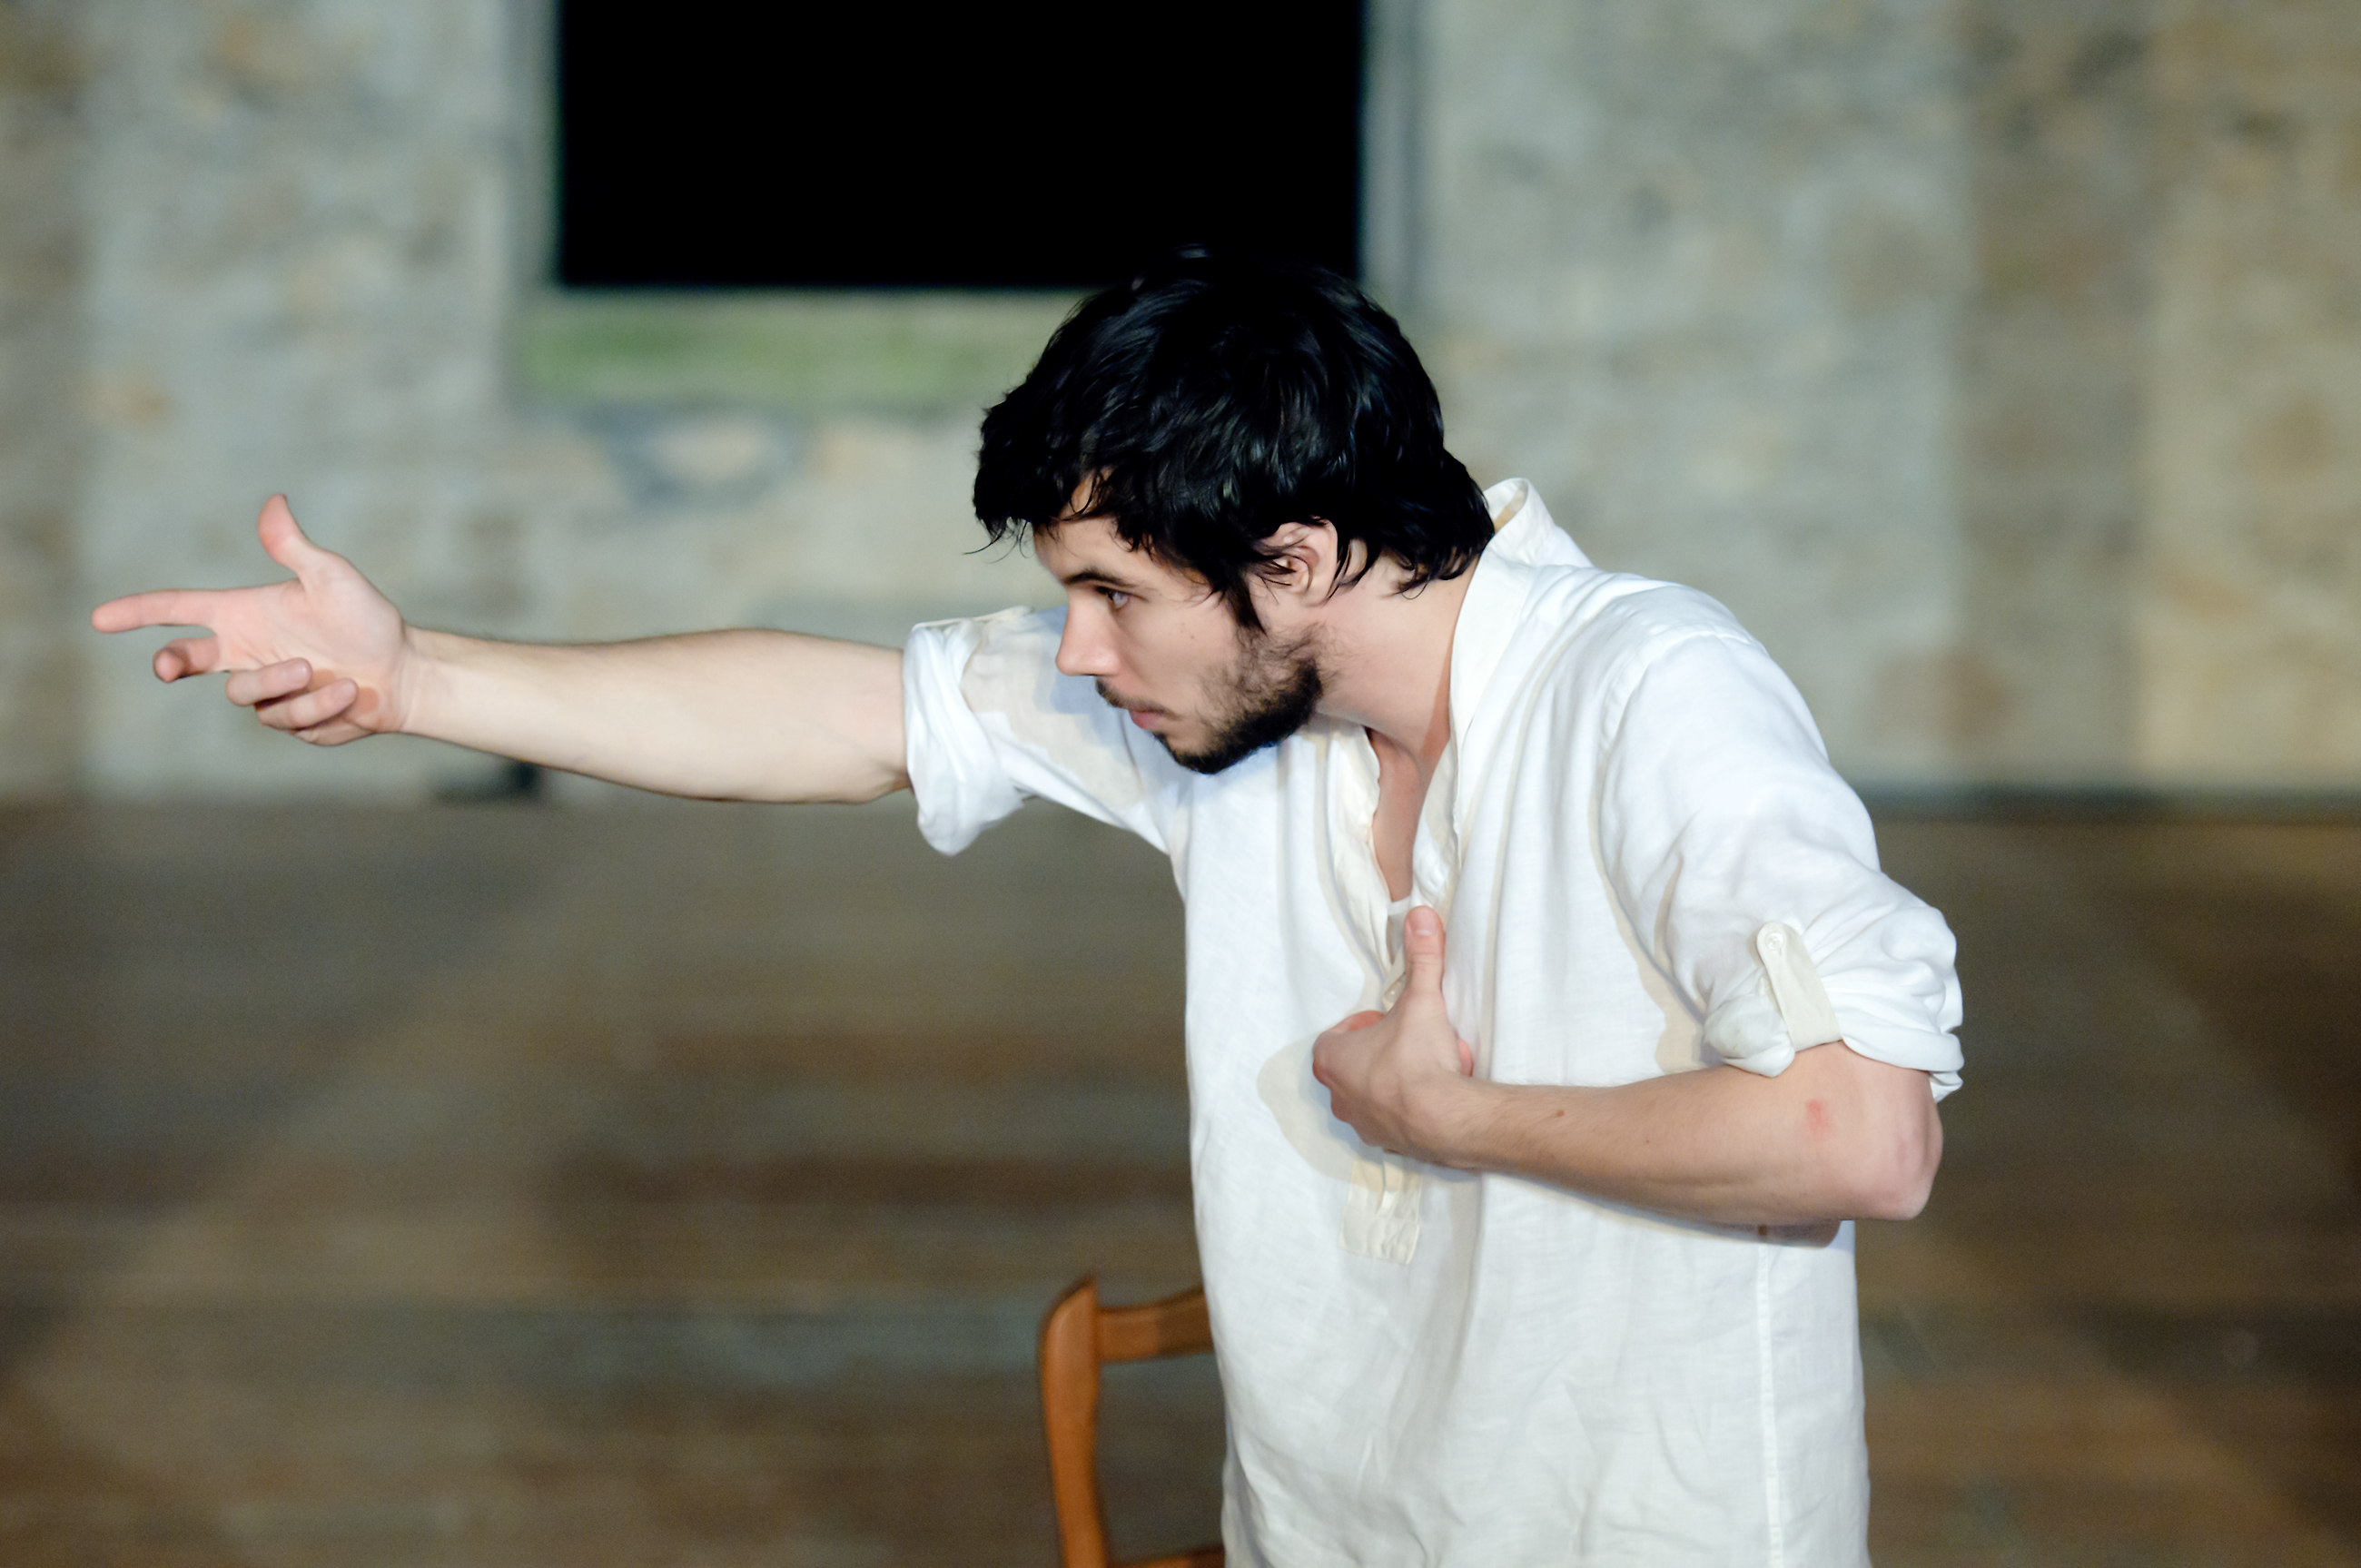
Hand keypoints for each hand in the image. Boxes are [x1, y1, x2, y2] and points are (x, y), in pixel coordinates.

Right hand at [91, 495, 414, 744]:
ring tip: (335, 675)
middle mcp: (247, 652)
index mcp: (245, 615)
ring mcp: (264, 689)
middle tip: (166, 666)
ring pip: (246, 694)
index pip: (179, 610)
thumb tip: (275, 502)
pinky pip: (286, 719)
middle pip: (188, 660)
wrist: (402, 671)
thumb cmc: (367, 618)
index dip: (138, 612)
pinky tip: (348, 693)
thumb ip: (294, 548)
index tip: (100, 618)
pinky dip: (320, 706)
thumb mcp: (331, 577)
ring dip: (287, 686)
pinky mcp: (287, 720)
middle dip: (172, 662)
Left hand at [1311, 905, 1480, 1165]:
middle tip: (1407, 1040)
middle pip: (1350, 1066)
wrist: (1446, 1119)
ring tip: (1424, 1068)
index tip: (1384, 1019)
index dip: (1359, 1025)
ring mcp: (1360, 1123)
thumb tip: (1420, 915)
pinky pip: (1391, 1120)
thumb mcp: (1421, 1000)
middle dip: (1377, 1052)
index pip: (1334, 1036)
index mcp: (1332, 1060)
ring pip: (1369, 1095)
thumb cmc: (1420, 1061)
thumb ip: (1421, 957)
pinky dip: (1406, 1109)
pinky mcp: (1385, 1143)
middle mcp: (1338, 1096)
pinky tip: (1433, 1097)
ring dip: (1391, 1081)